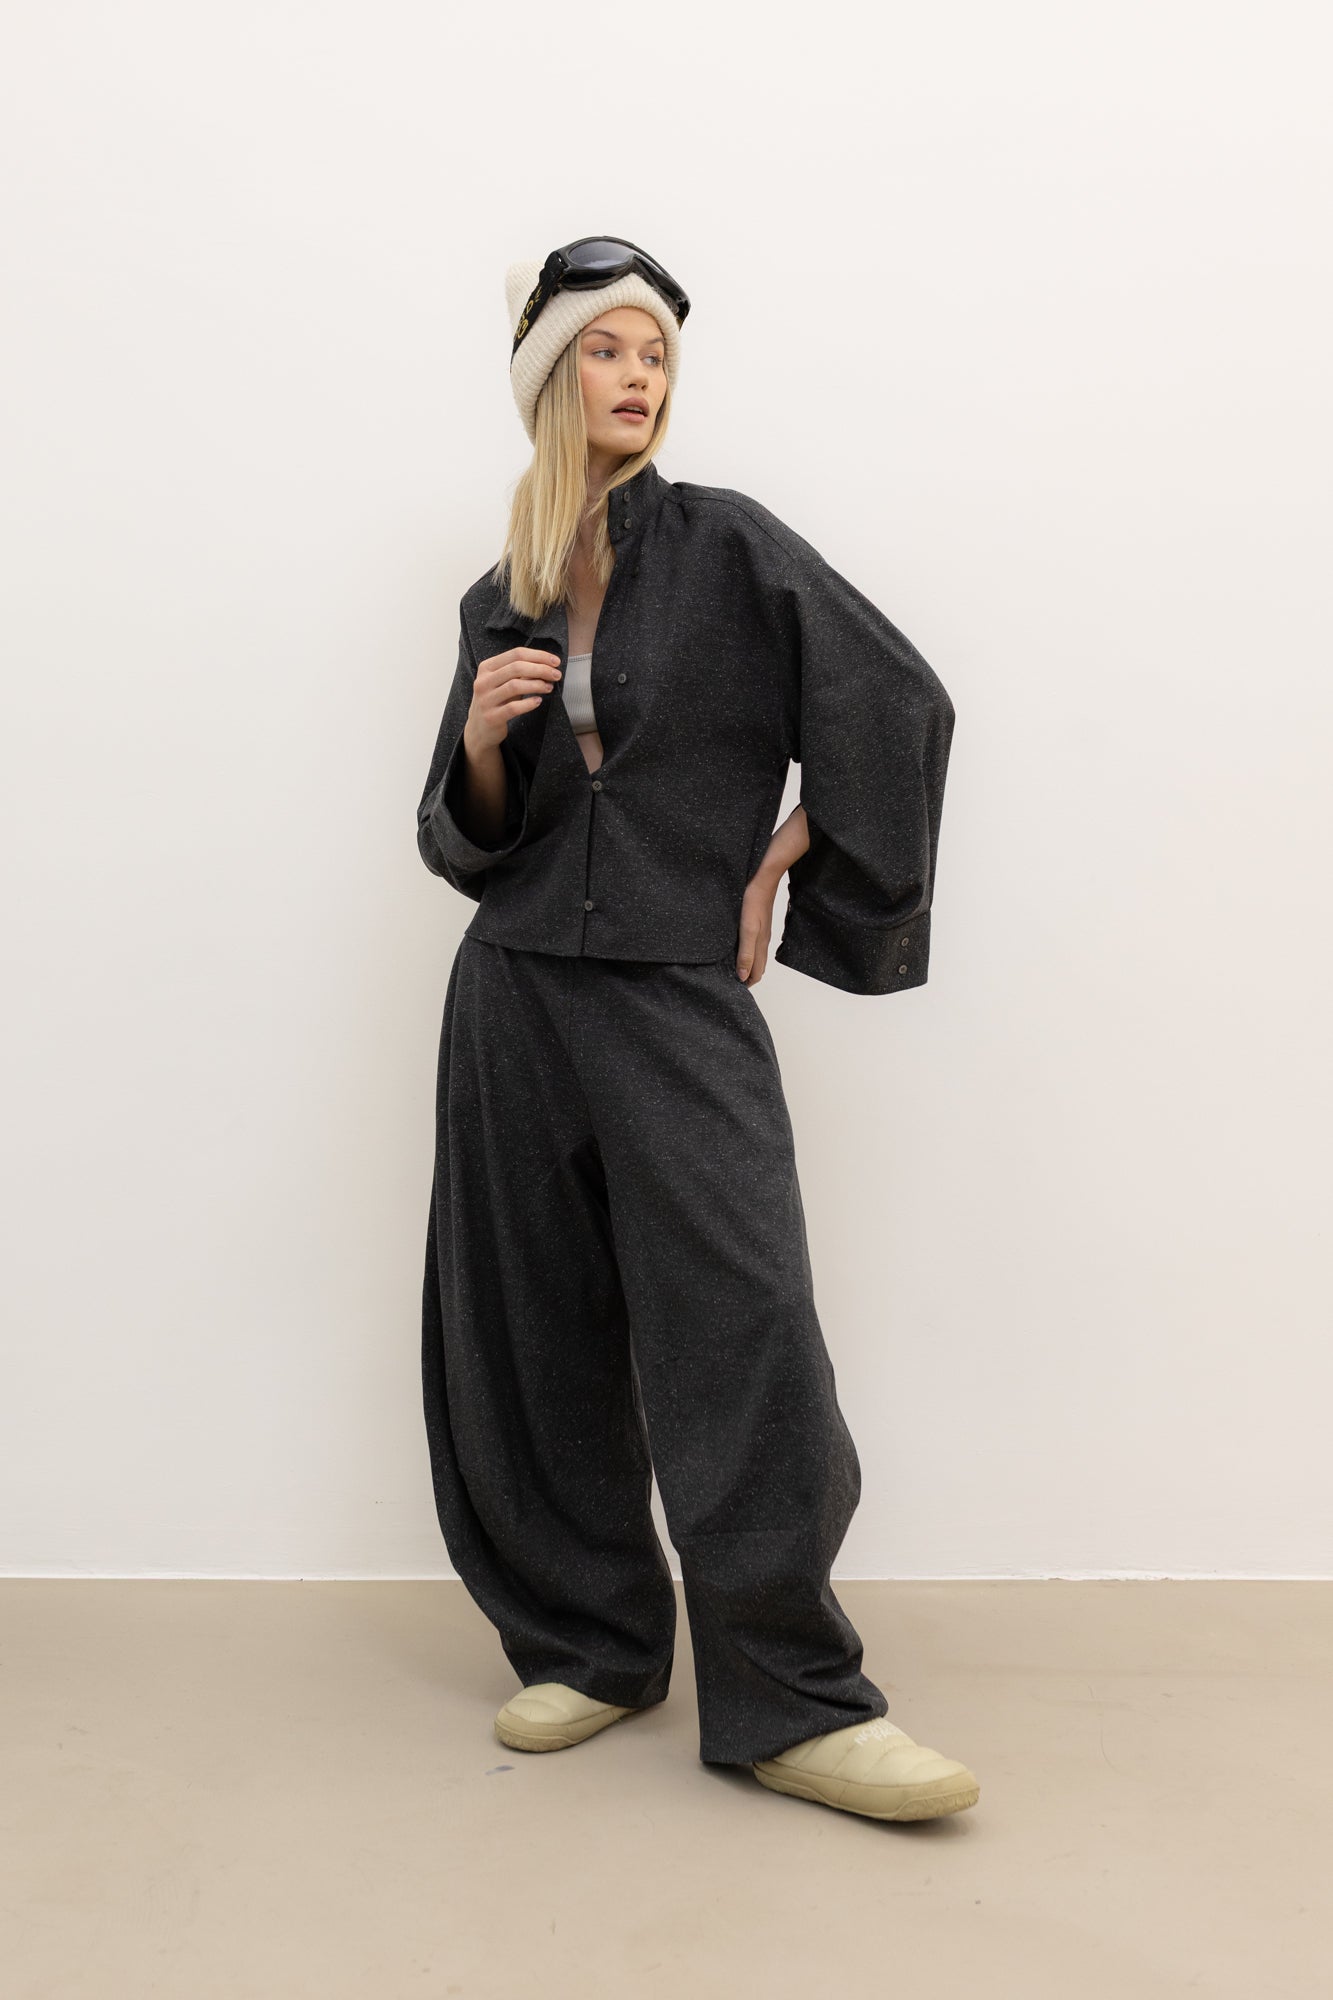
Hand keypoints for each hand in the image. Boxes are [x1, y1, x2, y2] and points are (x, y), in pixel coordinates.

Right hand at [465, 646, 561, 752]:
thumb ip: (519, 672)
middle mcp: (483, 681)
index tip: (555, 661)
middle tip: (556, 675)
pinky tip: (538, 701)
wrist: (480, 729)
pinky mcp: (491, 717)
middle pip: (517, 667)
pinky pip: (513, 708)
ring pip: (515, 686)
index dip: (539, 656)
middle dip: (541, 669)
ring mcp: (486, 700)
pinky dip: (528, 703)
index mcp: (486, 667)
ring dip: (537, 685)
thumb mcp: (502, 683)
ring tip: (549, 687)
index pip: (516, 654)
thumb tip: (546, 664)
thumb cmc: (496, 701)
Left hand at [735, 867, 777, 985]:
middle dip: (747, 977)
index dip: (747, 983)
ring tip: (732, 968)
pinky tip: (737, 949)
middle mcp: (762, 942)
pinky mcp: (758, 925)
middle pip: (757, 967)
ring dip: (747, 965)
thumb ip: (746, 953)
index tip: (734, 988)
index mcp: (760, 946)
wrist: (763, 881)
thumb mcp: (747, 930)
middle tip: (730, 981)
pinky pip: (753, 945)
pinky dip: (746, 953)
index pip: (756, 973)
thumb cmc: (754, 903)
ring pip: (755, 956)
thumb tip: (743, 976)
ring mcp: (761, 933)